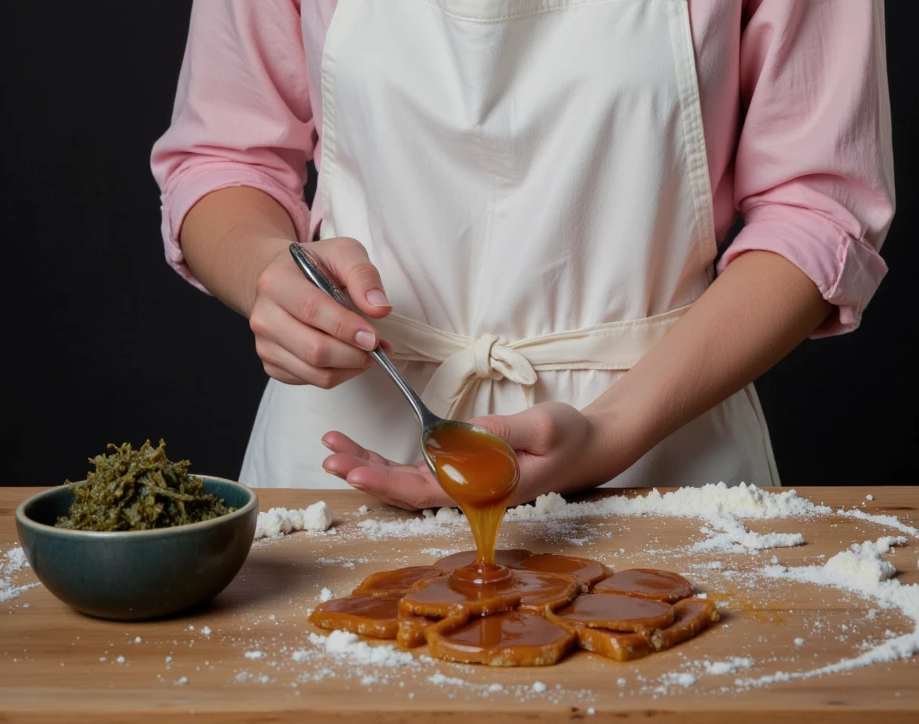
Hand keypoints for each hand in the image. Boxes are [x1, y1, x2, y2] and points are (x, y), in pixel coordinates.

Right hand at [248, 237, 392, 387]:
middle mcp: (263, 316)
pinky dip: (338, 375)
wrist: (284, 278)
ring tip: (370, 354)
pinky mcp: (271, 365)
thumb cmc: (316, 265)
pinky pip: (310, 381)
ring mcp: (264, 344)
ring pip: (314, 372)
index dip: (346, 327)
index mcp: (275, 282)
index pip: (312, 310)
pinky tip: (349, 357)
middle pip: (313, 349)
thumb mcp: (343, 253)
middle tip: (377, 348)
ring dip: (349, 368)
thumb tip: (380, 308)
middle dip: (352, 355)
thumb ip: (363, 275)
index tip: (373, 337)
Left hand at [321, 402, 617, 510]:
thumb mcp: (544, 425)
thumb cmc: (567, 436)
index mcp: (487, 488)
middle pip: (407, 489)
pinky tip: (363, 454)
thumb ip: (505, 430)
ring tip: (334, 451)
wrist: (588, 446)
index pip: (428, 491)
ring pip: (407, 481)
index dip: (388, 482)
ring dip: (370, 466)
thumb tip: (466, 433)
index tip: (355, 471)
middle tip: (330, 456)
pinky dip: (388, 461)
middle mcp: (469, 492)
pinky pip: (419, 471)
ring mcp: (464, 483)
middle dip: (366, 471)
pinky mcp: (463, 470)